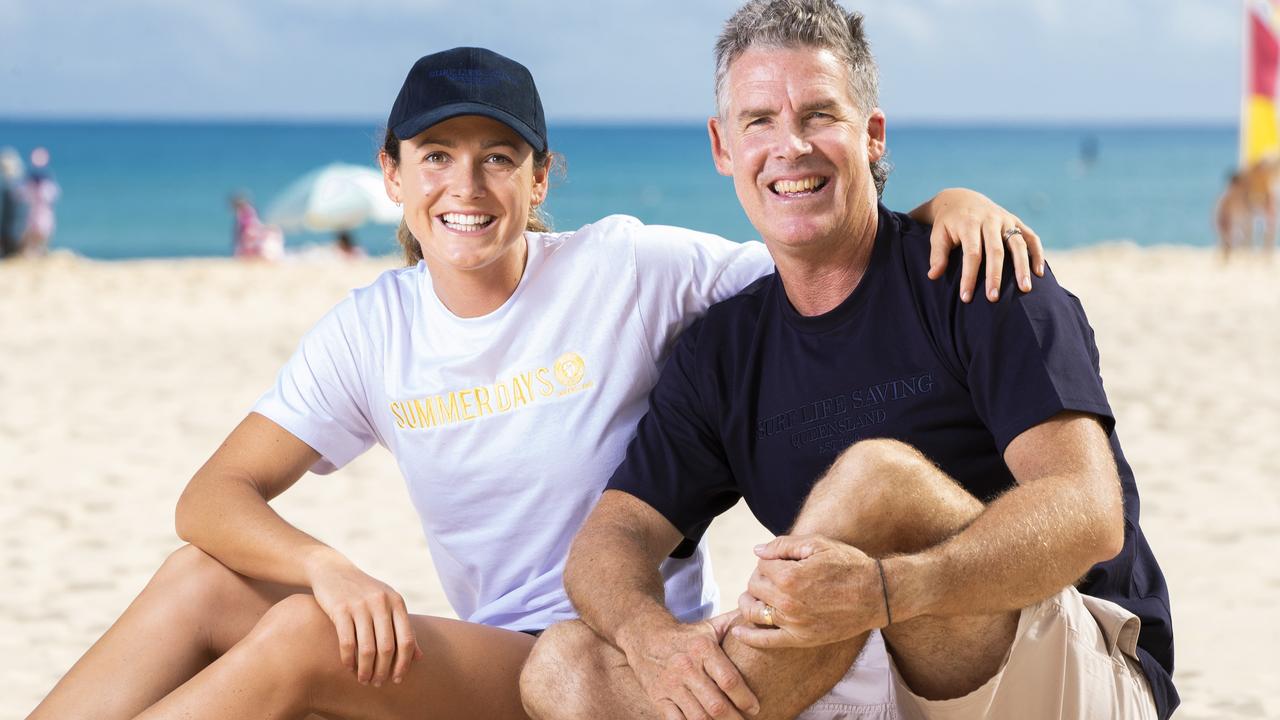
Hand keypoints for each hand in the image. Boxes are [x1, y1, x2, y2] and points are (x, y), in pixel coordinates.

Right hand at [306, 550, 423, 686]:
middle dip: (383, 671)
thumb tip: (419, 658)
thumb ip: (403, 628)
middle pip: (387, 648)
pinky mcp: (340, 609)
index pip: (407, 640)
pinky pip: (347, 642)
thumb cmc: (364, 592)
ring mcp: (360, 605)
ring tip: (363, 680)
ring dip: (365, 670)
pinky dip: (348, 660)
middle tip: (378, 684)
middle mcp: (381, 603)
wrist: (333, 571)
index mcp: (397, 602)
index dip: (404, 664)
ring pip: (367, 649)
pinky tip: (348, 668)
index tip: (397, 679)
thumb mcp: (387, 604)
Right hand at [620, 612, 759, 718]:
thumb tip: (765, 617)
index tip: (755, 708)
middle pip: (715, 705)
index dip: (745, 698)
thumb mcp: (711, 626)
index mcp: (703, 648)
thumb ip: (737, 624)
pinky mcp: (658, 698)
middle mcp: (686, 667)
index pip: (728, 679)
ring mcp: (670, 684)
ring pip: (698, 718)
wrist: (645, 636)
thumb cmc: (688, 635)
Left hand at [732, 535, 886, 649]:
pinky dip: (747, 636)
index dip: (768, 561)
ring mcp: (793, 623)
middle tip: (773, 576)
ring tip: (753, 597)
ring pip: (753, 612)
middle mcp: (787, 602)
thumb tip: (757, 550)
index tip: (779, 562)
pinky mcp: (800, 639)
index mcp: (790, 576)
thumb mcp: (818, 544)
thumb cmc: (848, 565)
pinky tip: (737, 631)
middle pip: (755, 587)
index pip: (761, 565)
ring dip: (748, 602)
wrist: (876, 595)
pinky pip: (765, 641)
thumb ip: (783, 545)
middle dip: (760, 578)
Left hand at [919, 188, 1044, 302]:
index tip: (966, 297)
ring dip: (1022, 267)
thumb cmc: (948, 224)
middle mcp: (990, 220)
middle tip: (994, 298)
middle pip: (995, 251)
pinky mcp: (1017, 221)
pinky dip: (1037, 253)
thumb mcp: (938, 235)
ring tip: (1025, 289)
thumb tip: (933, 276)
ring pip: (1018, 244)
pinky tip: (1039, 273)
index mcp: (969, 224)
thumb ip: (937, 255)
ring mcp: (1006, 220)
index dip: (969, 276)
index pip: (971, 254)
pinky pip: (1031, 237)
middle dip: (995, 276)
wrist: (962, 199)